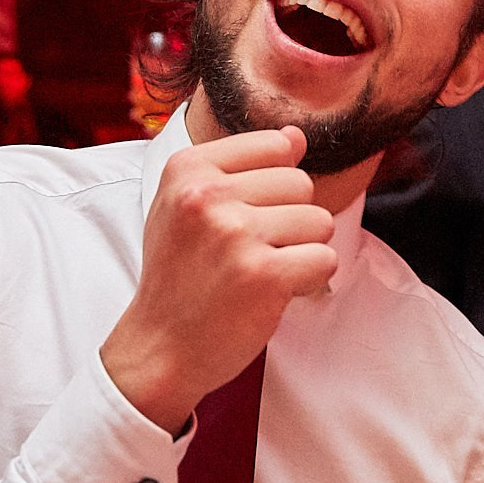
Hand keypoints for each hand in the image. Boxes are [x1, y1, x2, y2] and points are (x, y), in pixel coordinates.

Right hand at [101, 126, 335, 433]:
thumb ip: (242, 166)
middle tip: (249, 254)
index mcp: (187, 168)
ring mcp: (235, 234)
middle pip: (301, 184)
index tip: (242, 219)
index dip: (273, 187)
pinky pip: (325, 259)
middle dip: (289, 221)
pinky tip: (272, 293)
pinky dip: (309, 281)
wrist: (159, 346)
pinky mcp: (263, 274)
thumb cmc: (180, 275)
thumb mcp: (189, 206)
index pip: (276, 146)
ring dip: (301, 251)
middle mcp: (208, 195)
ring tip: (260, 272)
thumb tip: (298, 136)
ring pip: (319, 221)